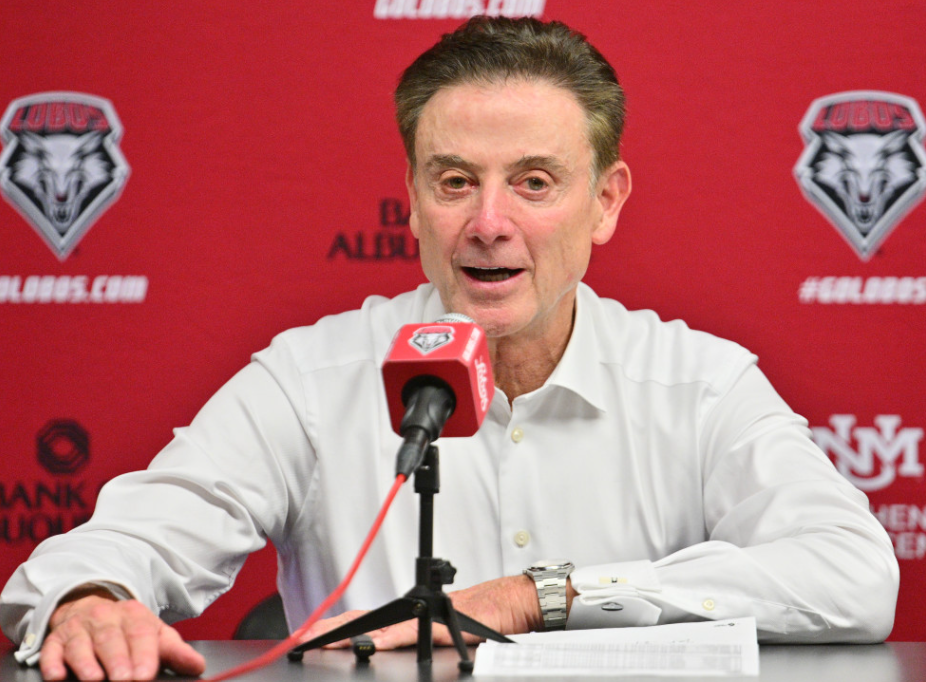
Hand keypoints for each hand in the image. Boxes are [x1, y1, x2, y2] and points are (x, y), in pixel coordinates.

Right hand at [40, 588, 205, 680]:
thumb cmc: (128, 628)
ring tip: (94, 679)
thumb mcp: (154, 634)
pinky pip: (51, 650)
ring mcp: (78, 628)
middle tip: (124, 679)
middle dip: (117, 660)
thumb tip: (197, 666)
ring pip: (81, 644)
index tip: (146, 674)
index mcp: (134, 615)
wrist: (91, 607)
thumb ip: (175, 651)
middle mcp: (105, 617)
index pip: (141, 633)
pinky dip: (52, 662)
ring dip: (86, 662)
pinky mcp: (56, 639)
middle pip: (111, 638)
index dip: (144, 654)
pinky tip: (57, 675)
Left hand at [302, 574, 544, 649]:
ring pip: (383, 624)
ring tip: (327, 640)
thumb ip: (417, 636)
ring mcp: (428, 616)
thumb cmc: (482, 615)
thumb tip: (386, 645)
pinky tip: (374, 643)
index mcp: (412, 615)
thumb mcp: (443, 628)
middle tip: (305, 637)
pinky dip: (392, 638)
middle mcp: (415, 611)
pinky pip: (413, 632)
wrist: (512, 602)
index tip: (311, 634)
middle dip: (334, 628)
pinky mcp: (445, 624)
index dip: (337, 626)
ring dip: (354, 632)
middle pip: (366, 618)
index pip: (367, 619)